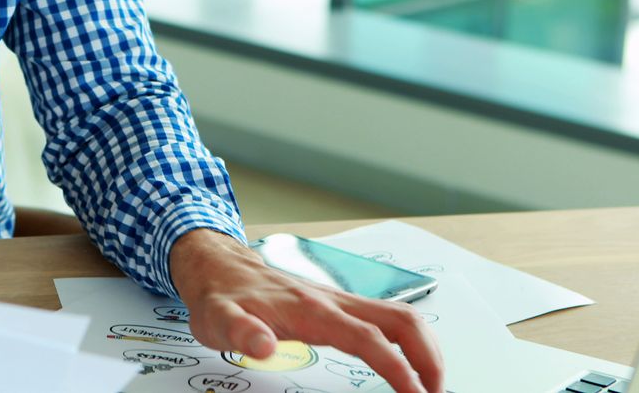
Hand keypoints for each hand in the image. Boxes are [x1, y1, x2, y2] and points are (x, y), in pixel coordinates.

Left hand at [170, 229, 444, 392]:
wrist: (219, 267)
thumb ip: (239, 332)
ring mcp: (339, 300)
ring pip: (400, 316)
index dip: (399, 369)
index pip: (369, 340)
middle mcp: (333, 301)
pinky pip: (386, 317)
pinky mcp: (338, 304)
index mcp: (311, 310)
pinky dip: (409, 340)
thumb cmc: (221, 296)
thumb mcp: (218, 320)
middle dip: (430, 359)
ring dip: (425, 348)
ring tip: (429, 383)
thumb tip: (262, 345)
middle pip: (402, 322)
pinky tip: (407, 360)